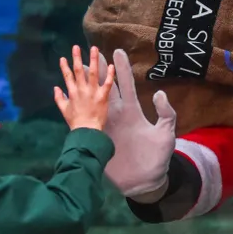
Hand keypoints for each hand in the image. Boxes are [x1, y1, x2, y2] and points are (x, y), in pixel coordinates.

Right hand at [54, 45, 114, 131]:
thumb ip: (59, 98)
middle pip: (79, 70)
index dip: (65, 66)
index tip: (63, 57)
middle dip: (77, 57)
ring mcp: (93, 92)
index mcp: (72, 92)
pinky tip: (111, 65)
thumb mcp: (64, 110)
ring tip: (94, 49)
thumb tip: (55, 88)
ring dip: (94, 60)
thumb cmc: (75, 122)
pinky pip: (107, 83)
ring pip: (93, 73)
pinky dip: (110, 74)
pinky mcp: (103, 97)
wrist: (86, 131)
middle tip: (76, 46)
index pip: (67, 76)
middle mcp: (81, 89)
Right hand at [87, 49, 177, 196]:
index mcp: (134, 112)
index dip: (122, 68)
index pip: (126, 85)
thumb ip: (166, 114)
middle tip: (90, 52)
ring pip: (93, 101)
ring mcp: (105, 126)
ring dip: (85, 85)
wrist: (144, 182)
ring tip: (75, 69)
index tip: (117, 51)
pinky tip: (66, 98)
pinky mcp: (98, 138)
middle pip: (106, 87)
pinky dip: (76, 109)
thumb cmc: (157, 158)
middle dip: (98, 70)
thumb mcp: (166, 134)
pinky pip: (85, 121)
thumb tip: (159, 93)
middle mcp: (117, 115)